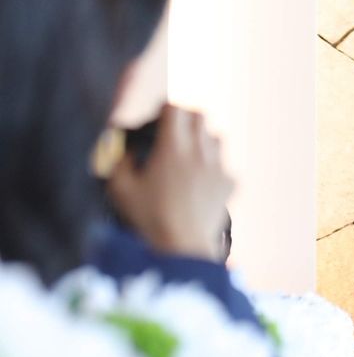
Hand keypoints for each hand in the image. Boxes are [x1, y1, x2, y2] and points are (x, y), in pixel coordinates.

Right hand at [107, 104, 233, 259]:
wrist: (183, 247)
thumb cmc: (148, 218)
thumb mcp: (120, 189)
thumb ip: (120, 162)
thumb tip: (128, 148)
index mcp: (173, 147)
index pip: (175, 109)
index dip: (164, 110)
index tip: (157, 120)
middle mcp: (200, 151)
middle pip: (200, 116)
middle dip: (185, 119)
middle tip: (172, 132)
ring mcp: (218, 166)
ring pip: (217, 137)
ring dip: (203, 140)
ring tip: (188, 156)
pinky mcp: (230, 183)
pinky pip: (224, 165)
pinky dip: (213, 168)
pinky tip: (200, 184)